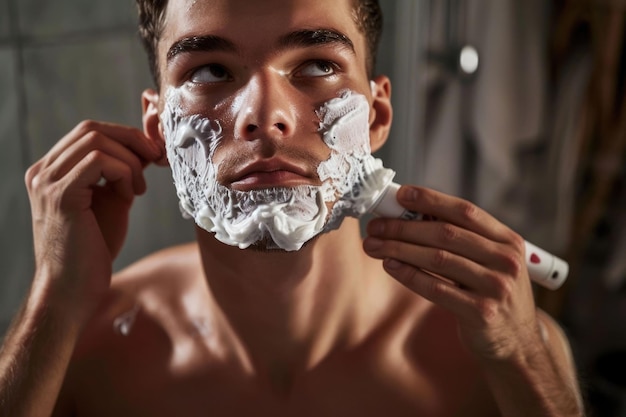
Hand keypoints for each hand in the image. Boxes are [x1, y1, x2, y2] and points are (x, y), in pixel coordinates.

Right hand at [24, 120, 162, 319]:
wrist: (73, 290)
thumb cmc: (94, 249)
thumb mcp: (112, 200)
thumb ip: (122, 173)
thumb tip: (145, 149)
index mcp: (51, 171)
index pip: (88, 132)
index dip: (125, 136)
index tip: (151, 155)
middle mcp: (42, 172)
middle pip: (91, 129)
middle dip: (132, 140)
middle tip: (155, 160)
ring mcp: (47, 182)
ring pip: (95, 140)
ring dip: (130, 160)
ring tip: (138, 189)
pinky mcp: (60, 196)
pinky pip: (99, 161)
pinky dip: (124, 172)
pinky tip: (131, 195)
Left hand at [363, 185, 541, 360]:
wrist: (517, 343)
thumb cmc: (493, 294)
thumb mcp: (491, 261)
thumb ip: (463, 239)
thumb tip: (412, 215)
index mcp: (508, 240)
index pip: (465, 211)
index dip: (431, 200)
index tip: (401, 195)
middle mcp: (505, 260)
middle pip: (446, 233)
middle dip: (404, 227)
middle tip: (375, 226)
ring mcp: (496, 287)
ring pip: (438, 259)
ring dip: (399, 249)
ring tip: (373, 245)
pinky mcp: (482, 312)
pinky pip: (436, 289)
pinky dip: (409, 275)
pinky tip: (390, 266)